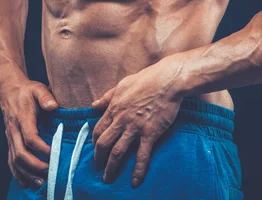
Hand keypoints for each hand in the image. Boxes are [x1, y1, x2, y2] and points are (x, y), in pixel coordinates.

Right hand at [0, 77, 57, 187]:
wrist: (8, 91)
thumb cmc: (27, 91)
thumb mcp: (38, 88)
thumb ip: (46, 97)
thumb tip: (53, 106)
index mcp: (22, 117)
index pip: (30, 137)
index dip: (42, 148)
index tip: (55, 153)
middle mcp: (13, 130)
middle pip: (21, 153)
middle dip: (35, 166)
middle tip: (50, 172)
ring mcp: (10, 137)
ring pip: (14, 160)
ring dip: (27, 173)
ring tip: (41, 183)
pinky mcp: (10, 142)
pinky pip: (11, 161)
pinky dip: (18, 174)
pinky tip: (27, 183)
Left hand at [91, 60, 186, 187]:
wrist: (167, 81)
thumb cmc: (145, 80)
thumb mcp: (121, 85)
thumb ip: (107, 97)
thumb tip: (93, 105)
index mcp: (113, 108)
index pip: (98, 130)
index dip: (95, 142)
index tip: (96, 150)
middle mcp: (121, 120)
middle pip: (104, 143)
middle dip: (98, 158)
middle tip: (97, 169)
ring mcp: (135, 128)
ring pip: (118, 152)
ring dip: (111, 167)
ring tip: (108, 179)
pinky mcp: (150, 133)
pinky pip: (141, 155)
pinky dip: (137, 170)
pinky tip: (134, 181)